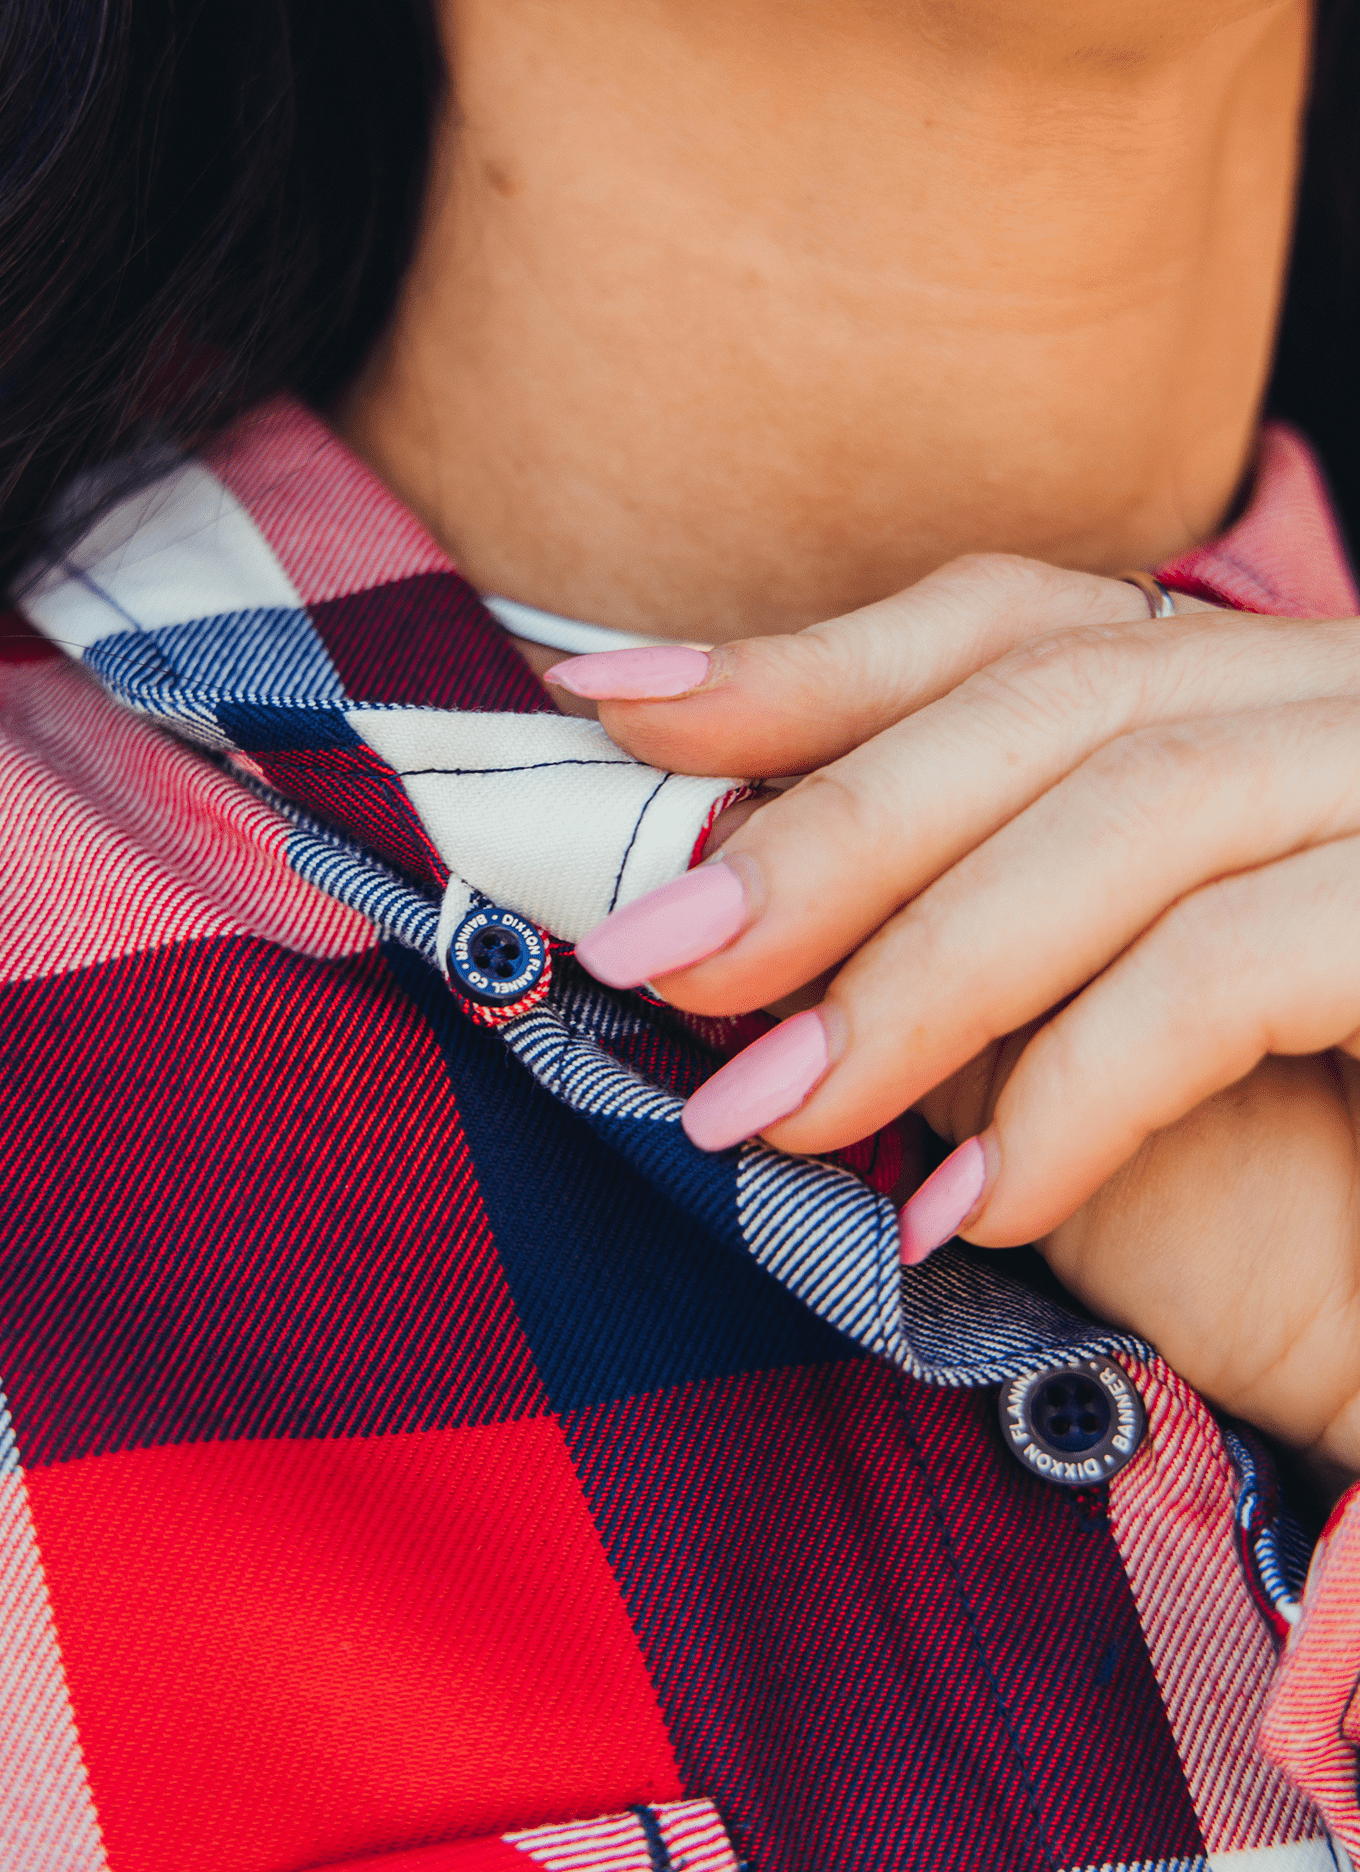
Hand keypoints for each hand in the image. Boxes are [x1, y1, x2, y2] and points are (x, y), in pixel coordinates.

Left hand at [556, 555, 1359, 1480]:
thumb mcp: (1071, 1053)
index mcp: (1266, 703)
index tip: (613, 701)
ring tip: (765, 1110)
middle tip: (649, 949)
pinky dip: (1076, 1090)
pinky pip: (1230, 969)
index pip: (1025, 624)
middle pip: (1059, 697)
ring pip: (1136, 814)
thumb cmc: (1291, 1220)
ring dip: (914, 976)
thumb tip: (721, 891)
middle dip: (829, 831)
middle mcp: (1358, 706)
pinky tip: (972, 1215)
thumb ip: (943, 945)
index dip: (812, 660)